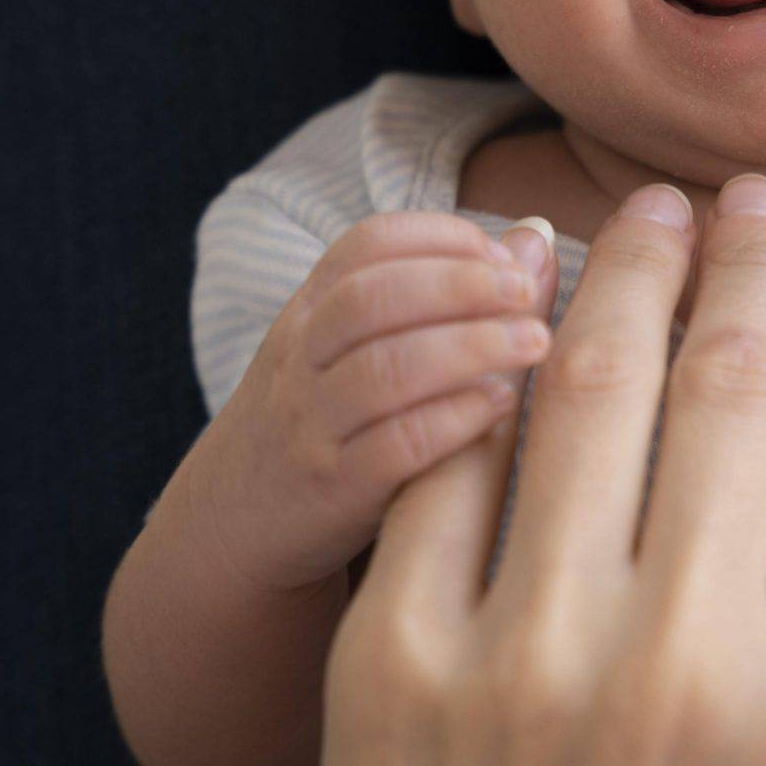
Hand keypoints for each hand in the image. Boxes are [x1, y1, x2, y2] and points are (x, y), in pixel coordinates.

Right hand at [201, 212, 555, 590]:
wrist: (231, 528)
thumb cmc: (322, 424)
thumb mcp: (350, 350)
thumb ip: (433, 297)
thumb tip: (534, 240)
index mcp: (310, 311)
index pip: (368, 243)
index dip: (443, 238)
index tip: (506, 255)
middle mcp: (302, 359)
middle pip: (375, 297)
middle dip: (462, 283)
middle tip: (527, 291)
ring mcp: (312, 425)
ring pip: (385, 369)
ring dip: (471, 346)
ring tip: (534, 342)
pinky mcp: (333, 490)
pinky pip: (394, 446)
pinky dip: (453, 418)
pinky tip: (501, 405)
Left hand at [305, 176, 765, 765]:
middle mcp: (692, 666)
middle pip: (732, 387)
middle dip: (741, 264)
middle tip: (744, 198)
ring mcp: (529, 658)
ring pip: (589, 388)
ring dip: (622, 272)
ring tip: (645, 215)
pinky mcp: (394, 662)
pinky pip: (454, 460)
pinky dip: (492, 367)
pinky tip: (520, 304)